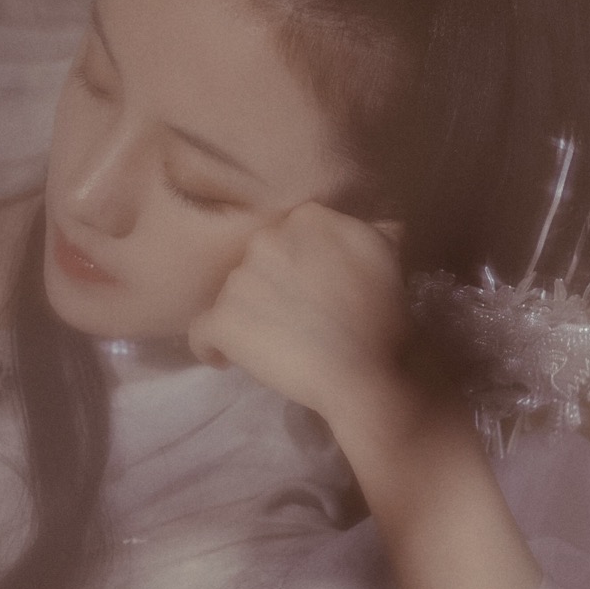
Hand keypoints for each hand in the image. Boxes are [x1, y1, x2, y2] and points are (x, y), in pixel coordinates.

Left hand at [187, 202, 411, 430]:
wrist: (366, 370)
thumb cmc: (383, 316)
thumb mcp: (387, 252)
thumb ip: (364, 227)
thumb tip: (355, 223)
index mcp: (308, 217)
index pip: (287, 235)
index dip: (295, 262)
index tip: (308, 285)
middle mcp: (267, 239)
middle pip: (257, 261)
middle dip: (269, 285)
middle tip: (292, 316)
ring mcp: (240, 280)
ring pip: (231, 295)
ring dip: (246, 315)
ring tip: (271, 342)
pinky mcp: (223, 321)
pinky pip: (202, 333)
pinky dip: (212, 346)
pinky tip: (226, 358)